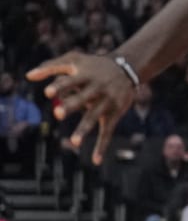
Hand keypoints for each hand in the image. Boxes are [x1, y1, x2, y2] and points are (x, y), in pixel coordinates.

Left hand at [27, 50, 135, 164]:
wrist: (127, 69)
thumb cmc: (94, 65)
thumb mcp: (75, 60)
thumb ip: (51, 67)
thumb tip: (28, 76)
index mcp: (86, 75)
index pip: (71, 81)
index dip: (60, 86)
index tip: (48, 92)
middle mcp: (98, 88)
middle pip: (84, 98)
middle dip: (72, 106)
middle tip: (58, 114)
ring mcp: (107, 102)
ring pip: (95, 117)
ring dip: (85, 129)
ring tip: (73, 142)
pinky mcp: (114, 114)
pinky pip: (107, 132)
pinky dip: (102, 146)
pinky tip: (96, 161)